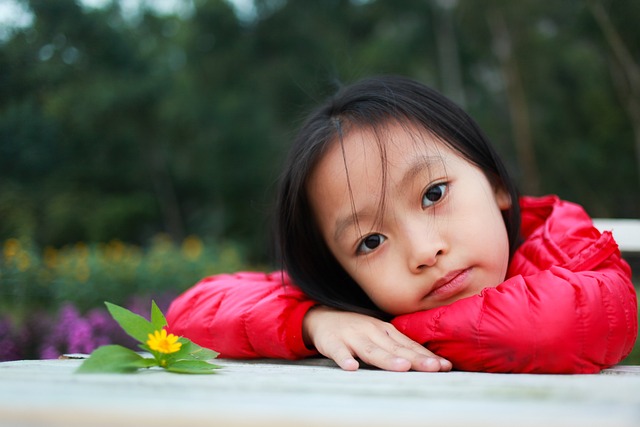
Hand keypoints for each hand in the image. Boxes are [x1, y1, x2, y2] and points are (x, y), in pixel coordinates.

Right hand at [302, 306, 451, 371]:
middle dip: (416, 359)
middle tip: (434, 368)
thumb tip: (430, 361)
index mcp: (386, 331)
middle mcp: (372, 332)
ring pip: (371, 350)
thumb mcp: (379, 334)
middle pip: (396, 348)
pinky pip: (338, 351)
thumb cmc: (356, 329)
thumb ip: (400, 347)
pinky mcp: (332, 342)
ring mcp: (352, 336)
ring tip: (402, 367)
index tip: (445, 366)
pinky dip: (344, 358)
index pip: (410, 346)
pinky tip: (351, 367)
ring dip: (387, 359)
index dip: (427, 356)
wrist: (322, 316)